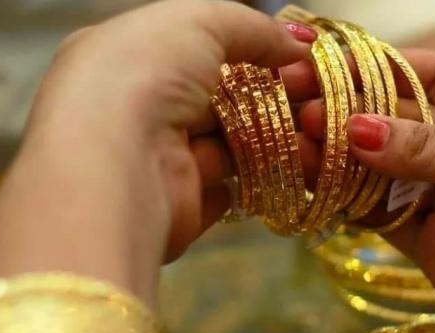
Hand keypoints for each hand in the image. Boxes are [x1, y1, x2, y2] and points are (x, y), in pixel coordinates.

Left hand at [0, 0, 311, 295]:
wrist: (113, 165)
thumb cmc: (142, 75)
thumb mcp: (198, 21)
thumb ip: (249, 26)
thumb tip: (294, 41)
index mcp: (123, 58)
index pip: (192, 50)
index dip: (247, 50)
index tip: (297, 56)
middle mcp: (134, 110)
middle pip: (214, 100)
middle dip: (269, 96)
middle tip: (320, 95)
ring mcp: (152, 162)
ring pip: (225, 147)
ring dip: (271, 138)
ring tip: (318, 131)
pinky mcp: (173, 209)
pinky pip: (222, 192)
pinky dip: (254, 180)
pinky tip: (288, 167)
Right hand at [297, 50, 434, 332]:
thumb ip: (430, 149)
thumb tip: (356, 128)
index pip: (433, 76)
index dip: (382, 69)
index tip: (331, 67)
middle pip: (399, 122)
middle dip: (351, 115)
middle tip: (301, 110)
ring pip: (382, 170)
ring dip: (340, 159)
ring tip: (297, 147)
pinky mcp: (430, 243)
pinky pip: (380, 215)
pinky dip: (348, 203)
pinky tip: (316, 187)